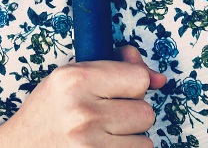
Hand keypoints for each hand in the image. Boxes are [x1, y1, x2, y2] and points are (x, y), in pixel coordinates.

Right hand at [0, 45, 165, 145]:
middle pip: (146, 112)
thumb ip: (115, 67)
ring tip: (102, 133)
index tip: (118, 90)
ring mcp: (89, 145)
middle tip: (106, 114)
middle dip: (131, 112)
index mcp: (75, 80)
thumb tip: (159, 78)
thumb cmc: (48, 112)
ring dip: (129, 137)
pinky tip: (103, 146)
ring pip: (145, 140)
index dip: (132, 84)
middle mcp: (82, 113)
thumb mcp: (71, 77)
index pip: (139, 79)